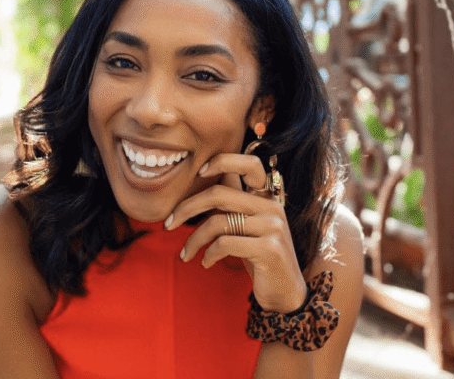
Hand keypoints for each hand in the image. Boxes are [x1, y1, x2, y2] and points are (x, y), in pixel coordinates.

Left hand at [164, 153, 306, 313]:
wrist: (285, 293)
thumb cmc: (258, 257)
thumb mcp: (246, 226)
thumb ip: (231, 204)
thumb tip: (203, 179)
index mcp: (266, 197)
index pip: (250, 164)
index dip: (222, 160)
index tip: (198, 172)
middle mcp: (272, 207)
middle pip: (219, 194)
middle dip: (186, 208)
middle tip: (168, 224)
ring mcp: (273, 226)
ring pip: (217, 222)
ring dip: (194, 240)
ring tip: (185, 254)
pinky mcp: (269, 248)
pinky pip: (225, 244)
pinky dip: (208, 254)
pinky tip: (206, 263)